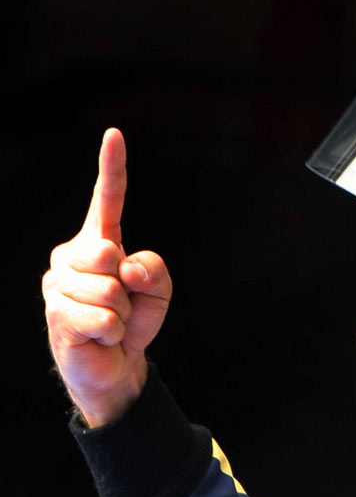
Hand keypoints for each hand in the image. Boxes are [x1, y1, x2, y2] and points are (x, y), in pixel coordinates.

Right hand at [43, 129, 171, 426]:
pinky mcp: (56, 314)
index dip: (112, 167)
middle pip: (109, 253)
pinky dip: (113, 332)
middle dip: (128, 286)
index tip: (114, 134)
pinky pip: (103, 318)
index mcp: (100, 241)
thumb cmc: (134, 318)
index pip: (107, 199)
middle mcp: (71, 255)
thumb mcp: (159, 291)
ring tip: (110, 320)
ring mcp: (59, 284)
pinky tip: (100, 336)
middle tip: (121, 303)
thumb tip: (126, 266)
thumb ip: (154, 270)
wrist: (115, 362)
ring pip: (107, 290)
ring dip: (121, 312)